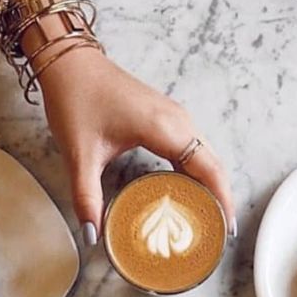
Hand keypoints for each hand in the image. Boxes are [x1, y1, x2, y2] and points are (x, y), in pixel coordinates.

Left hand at [38, 49, 234, 240]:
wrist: (69, 61)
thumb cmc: (77, 98)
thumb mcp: (80, 155)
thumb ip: (87, 198)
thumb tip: (92, 235)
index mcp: (164, 128)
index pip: (209, 169)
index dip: (222, 200)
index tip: (227, 229)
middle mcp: (177, 120)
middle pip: (213, 165)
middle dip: (220, 199)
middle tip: (219, 234)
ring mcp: (173, 117)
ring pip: (205, 156)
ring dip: (211, 186)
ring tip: (209, 219)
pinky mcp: (165, 117)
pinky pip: (193, 149)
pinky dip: (197, 173)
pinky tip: (190, 192)